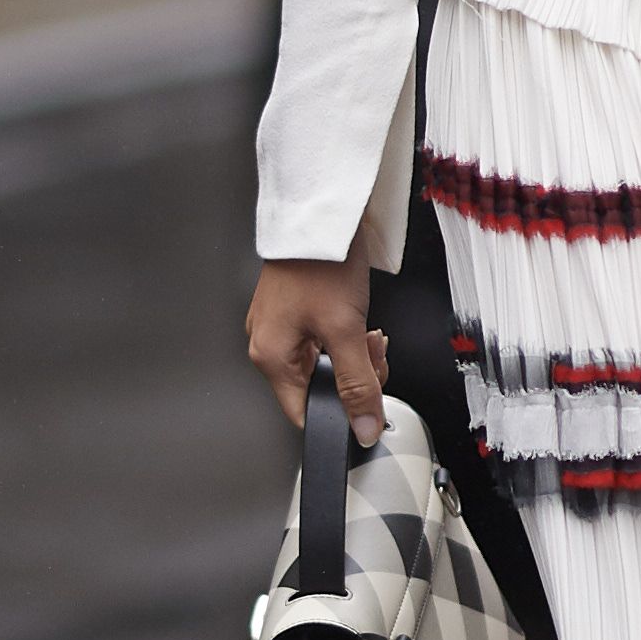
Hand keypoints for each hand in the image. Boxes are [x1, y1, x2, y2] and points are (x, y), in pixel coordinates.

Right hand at [245, 256, 388, 441]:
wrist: (320, 213)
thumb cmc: (321, 262)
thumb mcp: (347, 330)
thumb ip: (358, 384)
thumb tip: (364, 426)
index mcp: (271, 357)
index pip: (304, 413)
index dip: (340, 414)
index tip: (368, 402)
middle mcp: (269, 344)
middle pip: (319, 386)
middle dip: (354, 374)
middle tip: (371, 351)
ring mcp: (280, 325)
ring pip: (325, 362)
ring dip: (353, 352)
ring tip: (367, 330)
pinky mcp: (295, 309)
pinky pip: (322, 339)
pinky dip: (345, 334)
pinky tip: (357, 318)